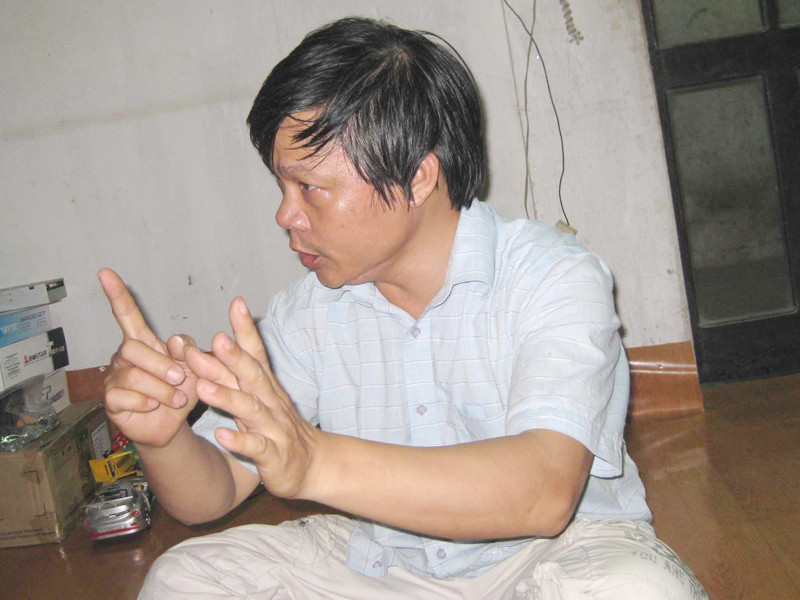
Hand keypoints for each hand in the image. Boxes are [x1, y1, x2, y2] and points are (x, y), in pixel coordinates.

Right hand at [99, 268, 201, 447]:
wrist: (173, 425)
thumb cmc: (182, 390)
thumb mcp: (194, 368)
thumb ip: (189, 352)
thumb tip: (174, 341)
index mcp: (144, 342)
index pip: (127, 314)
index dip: (117, 295)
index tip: (105, 273)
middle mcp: (125, 356)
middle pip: (132, 348)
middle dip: (160, 364)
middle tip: (180, 380)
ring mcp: (115, 377)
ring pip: (132, 375)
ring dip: (161, 389)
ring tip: (176, 399)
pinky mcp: (111, 400)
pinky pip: (125, 396)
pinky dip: (147, 403)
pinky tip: (154, 407)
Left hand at [184, 296, 320, 498]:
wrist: (313, 465)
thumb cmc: (278, 427)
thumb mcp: (257, 398)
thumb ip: (234, 375)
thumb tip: (211, 344)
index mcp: (265, 387)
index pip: (257, 353)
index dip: (246, 330)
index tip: (237, 303)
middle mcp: (271, 402)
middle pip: (254, 376)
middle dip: (235, 358)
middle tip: (217, 339)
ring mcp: (273, 428)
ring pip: (251, 410)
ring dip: (228, 397)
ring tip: (203, 386)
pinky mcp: (273, 455)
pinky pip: (256, 448)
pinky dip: (239, 441)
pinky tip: (221, 435)